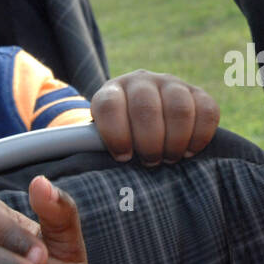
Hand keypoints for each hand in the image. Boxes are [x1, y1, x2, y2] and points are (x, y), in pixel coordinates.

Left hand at [90, 70, 219, 165]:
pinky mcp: (198, 93)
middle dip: (150, 143)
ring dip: (176, 141)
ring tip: (170, 159)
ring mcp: (171, 84)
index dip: (116, 134)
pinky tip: (189, 151)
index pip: (109, 106)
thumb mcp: (98, 145)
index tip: (123, 157)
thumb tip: (56, 181)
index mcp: (111, 92)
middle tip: (151, 162)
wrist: (144, 124)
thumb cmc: (119, 144)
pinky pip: (207, 110)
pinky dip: (200, 136)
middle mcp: (140, 81)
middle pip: (146, 108)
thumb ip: (88, 154)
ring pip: (179, 108)